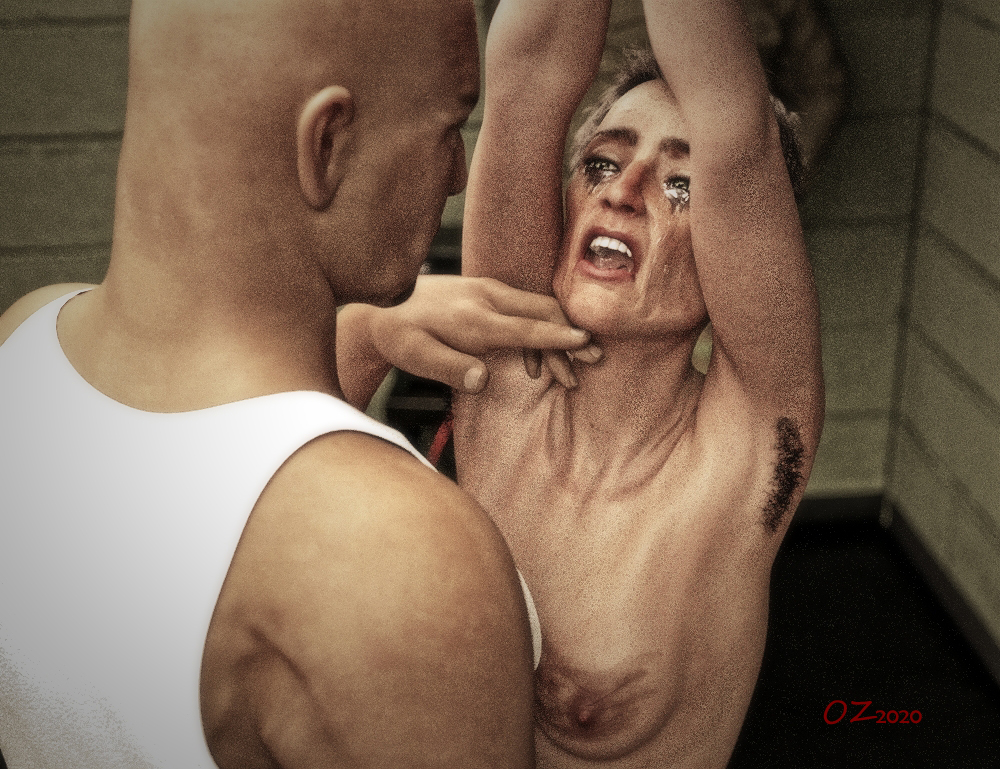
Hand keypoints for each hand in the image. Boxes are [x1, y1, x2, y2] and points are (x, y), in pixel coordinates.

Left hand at [370, 275, 600, 391]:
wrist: (383, 301)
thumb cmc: (399, 332)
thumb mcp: (414, 356)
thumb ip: (447, 367)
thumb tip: (481, 380)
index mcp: (471, 317)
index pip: (523, 326)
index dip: (556, 336)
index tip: (584, 343)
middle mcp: (486, 297)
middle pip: (541, 311)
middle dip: (570, 335)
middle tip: (593, 361)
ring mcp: (489, 291)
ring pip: (537, 309)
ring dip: (558, 336)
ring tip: (569, 373)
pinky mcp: (488, 293)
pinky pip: (525, 309)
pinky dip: (539, 333)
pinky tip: (534, 365)